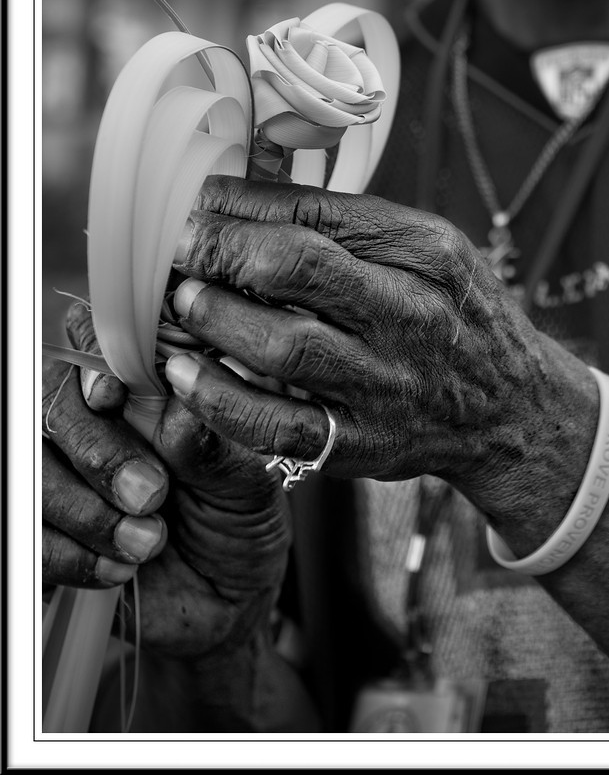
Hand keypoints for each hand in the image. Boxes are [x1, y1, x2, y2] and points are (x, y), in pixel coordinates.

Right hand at [42, 300, 289, 658]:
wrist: (224, 604)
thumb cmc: (238, 523)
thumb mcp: (248, 484)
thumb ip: (213, 445)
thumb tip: (179, 408)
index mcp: (152, 386)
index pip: (101, 341)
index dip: (96, 360)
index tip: (113, 394)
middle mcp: (100, 417)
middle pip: (53, 400)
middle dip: (98, 449)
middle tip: (151, 493)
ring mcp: (63, 468)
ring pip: (30, 464)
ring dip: (87, 509)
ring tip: (148, 541)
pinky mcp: (42, 525)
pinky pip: (24, 529)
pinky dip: (70, 553)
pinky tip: (118, 566)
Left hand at [166, 175, 594, 515]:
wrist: (513, 408)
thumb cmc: (455, 314)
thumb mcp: (432, 248)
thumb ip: (352, 222)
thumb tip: (246, 190)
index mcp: (429, 252)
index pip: (323, 211)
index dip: (246, 203)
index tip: (199, 201)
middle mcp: (412, 314)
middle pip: (300, 267)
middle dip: (221, 249)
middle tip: (177, 246)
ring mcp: (388, 384)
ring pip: (284, 346)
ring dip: (214, 318)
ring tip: (180, 300)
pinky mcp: (362, 442)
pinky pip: (278, 424)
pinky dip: (220, 399)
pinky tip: (184, 373)